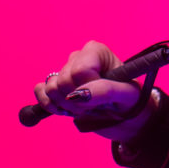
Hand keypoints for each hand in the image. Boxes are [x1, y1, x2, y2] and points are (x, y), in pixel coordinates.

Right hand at [33, 41, 157, 139]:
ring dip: (67, 106)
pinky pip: (39, 91)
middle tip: (95, 107)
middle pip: (63, 82)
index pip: (80, 71)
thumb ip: (104, 91)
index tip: (103, 99)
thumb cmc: (129, 100)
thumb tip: (77, 95)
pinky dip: (49, 105)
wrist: (125, 116)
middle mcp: (78, 57)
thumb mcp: (125, 95)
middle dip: (78, 102)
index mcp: (96, 51)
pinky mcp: (55, 85)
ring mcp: (64, 71)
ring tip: (85, 108)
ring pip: (51, 89)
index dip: (88, 90)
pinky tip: (65, 111)